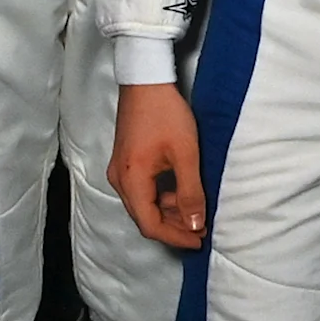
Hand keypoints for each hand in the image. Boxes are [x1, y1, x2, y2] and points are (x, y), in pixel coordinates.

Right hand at [109, 82, 205, 249]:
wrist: (146, 81)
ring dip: (168, 212)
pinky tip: (181, 193)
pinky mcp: (125, 162)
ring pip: (144, 205)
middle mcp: (119, 180)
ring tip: (195, 211)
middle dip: (173, 227)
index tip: (198, 239)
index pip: (150, 224)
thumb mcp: (185, 154)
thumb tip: (195, 223)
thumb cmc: (165, 114)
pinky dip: (162, 197)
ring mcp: (120, 171)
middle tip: (200, 229)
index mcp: (131, 181)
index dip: (175, 236)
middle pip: (144, 217)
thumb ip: (190, 192)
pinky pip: (142, 190)